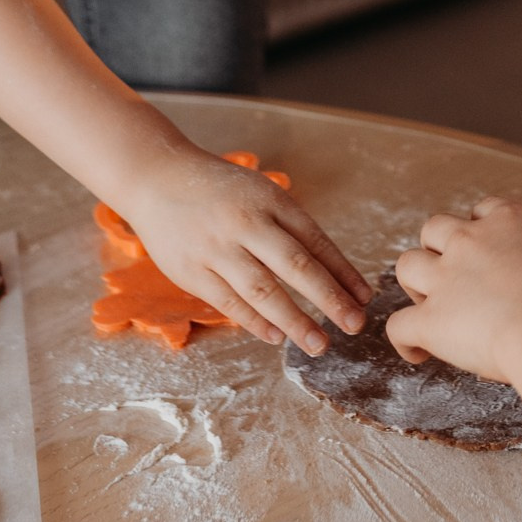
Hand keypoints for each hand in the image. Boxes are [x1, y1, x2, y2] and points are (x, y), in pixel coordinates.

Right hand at [120, 147, 370, 350]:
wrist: (156, 177)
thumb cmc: (219, 191)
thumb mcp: (259, 193)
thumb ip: (288, 227)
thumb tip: (329, 273)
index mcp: (269, 200)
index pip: (315, 240)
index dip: (343, 271)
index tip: (365, 297)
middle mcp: (246, 222)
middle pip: (296, 265)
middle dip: (329, 298)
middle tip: (355, 324)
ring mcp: (217, 247)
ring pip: (263, 290)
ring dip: (295, 321)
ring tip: (320, 344)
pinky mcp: (191, 270)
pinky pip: (229, 302)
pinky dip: (256, 322)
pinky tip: (277, 337)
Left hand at [389, 196, 521, 385]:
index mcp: (510, 221)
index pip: (483, 211)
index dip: (480, 231)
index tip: (487, 253)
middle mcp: (471, 240)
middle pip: (434, 228)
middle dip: (437, 250)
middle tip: (452, 279)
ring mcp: (446, 277)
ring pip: (405, 265)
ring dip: (414, 285)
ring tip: (430, 309)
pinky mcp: (431, 319)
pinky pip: (398, 325)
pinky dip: (403, 340)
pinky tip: (419, 353)